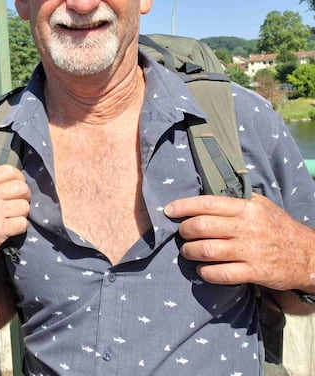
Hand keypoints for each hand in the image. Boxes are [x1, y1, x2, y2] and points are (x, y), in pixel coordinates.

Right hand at [0, 165, 30, 276]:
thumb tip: (18, 180)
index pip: (9, 171)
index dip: (19, 179)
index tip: (17, 189)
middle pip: (22, 188)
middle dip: (25, 197)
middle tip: (19, 205)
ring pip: (24, 207)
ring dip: (22, 214)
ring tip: (12, 218)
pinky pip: (22, 224)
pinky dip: (20, 227)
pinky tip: (10, 229)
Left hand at [165, 193, 314, 290]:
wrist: (308, 255)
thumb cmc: (278, 228)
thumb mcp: (261, 206)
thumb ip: (235, 201)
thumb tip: (205, 197)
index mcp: (247, 208)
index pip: (207, 204)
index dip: (183, 206)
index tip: (169, 211)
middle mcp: (247, 227)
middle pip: (201, 227)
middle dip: (184, 231)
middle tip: (183, 234)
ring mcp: (250, 251)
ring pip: (206, 250)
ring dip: (190, 252)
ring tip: (188, 252)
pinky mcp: (255, 272)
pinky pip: (220, 273)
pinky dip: (205, 272)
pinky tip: (203, 270)